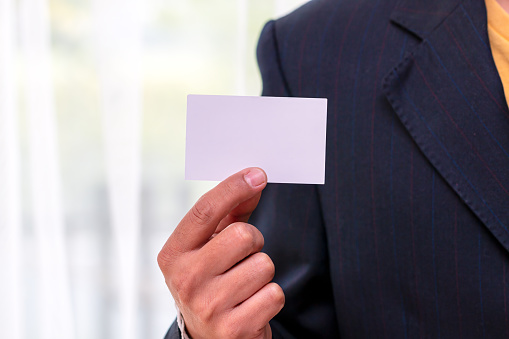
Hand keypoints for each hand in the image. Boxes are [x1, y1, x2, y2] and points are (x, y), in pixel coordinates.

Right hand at [158, 168, 284, 338]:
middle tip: (244, 256)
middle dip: (254, 243)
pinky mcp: (233, 328)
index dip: (233, 188)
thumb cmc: (212, 280)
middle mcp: (185, 279)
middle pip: (243, 235)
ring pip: (264, 265)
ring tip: (245, 284)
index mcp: (174, 253)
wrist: (209, 336)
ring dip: (262, 272)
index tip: (258, 174)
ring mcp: (208, 306)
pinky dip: (270, 297)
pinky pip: (274, 294)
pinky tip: (251, 305)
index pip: (205, 211)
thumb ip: (230, 212)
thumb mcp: (210, 246)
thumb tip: (254, 180)